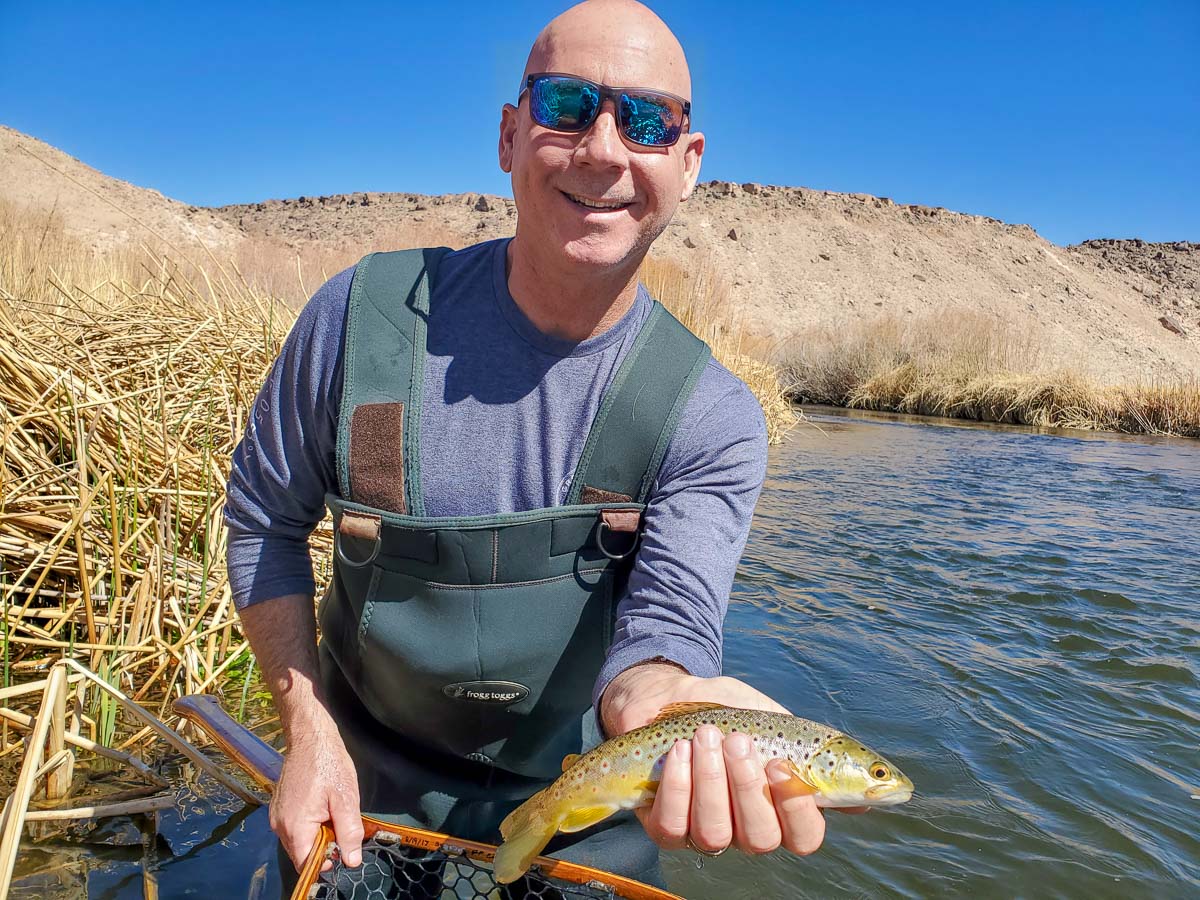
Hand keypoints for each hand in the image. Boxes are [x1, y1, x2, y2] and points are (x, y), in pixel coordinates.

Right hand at [271, 723, 363, 870]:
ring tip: (331, 811)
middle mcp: (280, 825)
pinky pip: (294, 827)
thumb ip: (349, 832)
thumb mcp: (346, 798)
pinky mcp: (279, 807)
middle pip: (302, 854)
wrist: (310, 737)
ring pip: (299, 841)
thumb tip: (351, 860)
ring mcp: (277, 816)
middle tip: (340, 824)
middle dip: (324, 846)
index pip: (307, 863)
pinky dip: (309, 824)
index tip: (342, 847)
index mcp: (295, 826)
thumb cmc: (328, 763)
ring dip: (317, 834)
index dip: (327, 861)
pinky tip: (321, 805)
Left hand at [600, 664, 865, 858]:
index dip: (798, 810)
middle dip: (748, 788)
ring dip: (711, 781)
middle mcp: (745, 829)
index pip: (805, 837)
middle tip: (738, 741)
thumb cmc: (727, 709)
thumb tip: (876, 795)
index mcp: (780, 809)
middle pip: (761, 839)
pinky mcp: (665, 827)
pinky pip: (672, 825)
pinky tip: (678, 750)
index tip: (782, 764)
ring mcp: (704, 831)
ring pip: (716, 834)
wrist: (668, 691)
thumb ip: (816, 753)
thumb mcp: (777, 721)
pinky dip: (678, 784)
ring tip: (706, 737)